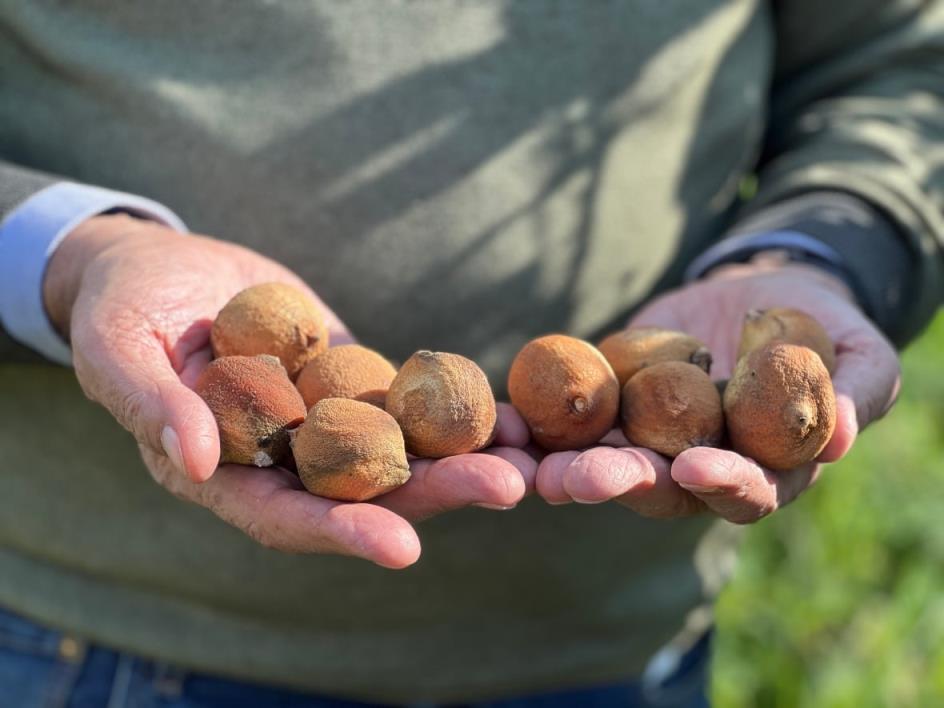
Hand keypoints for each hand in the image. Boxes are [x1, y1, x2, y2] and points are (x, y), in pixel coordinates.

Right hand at [46, 214, 532, 566]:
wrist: (159, 266)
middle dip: (433, 494)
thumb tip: (191, 463)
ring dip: (460, 455)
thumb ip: (150, 407)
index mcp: (222, 474)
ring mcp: (320, 418)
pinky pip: (402, 398)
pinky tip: (504, 408)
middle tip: (506, 488)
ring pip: (395, 449)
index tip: (405, 547)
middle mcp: (281, 459)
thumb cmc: (121, 309)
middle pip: (361, 490)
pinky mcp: (348, 378)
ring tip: (527, 454)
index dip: (341, 533)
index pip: (285, 518)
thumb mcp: (117, 351)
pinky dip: (450, 407)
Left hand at [535, 261, 899, 522]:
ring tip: (535, 467)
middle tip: (579, 479)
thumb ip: (858, 392)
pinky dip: (542, 427)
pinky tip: (510, 424)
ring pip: (608, 464)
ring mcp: (651, 440)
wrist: (759, 291)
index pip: (746, 491)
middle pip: (661, 488)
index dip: (723, 483)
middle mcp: (700, 467)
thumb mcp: (857, 351)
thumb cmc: (820, 326)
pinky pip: (574, 423)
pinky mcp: (614, 408)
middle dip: (621, 483)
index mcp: (763, 468)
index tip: (694, 466)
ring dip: (569, 469)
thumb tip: (840, 437)